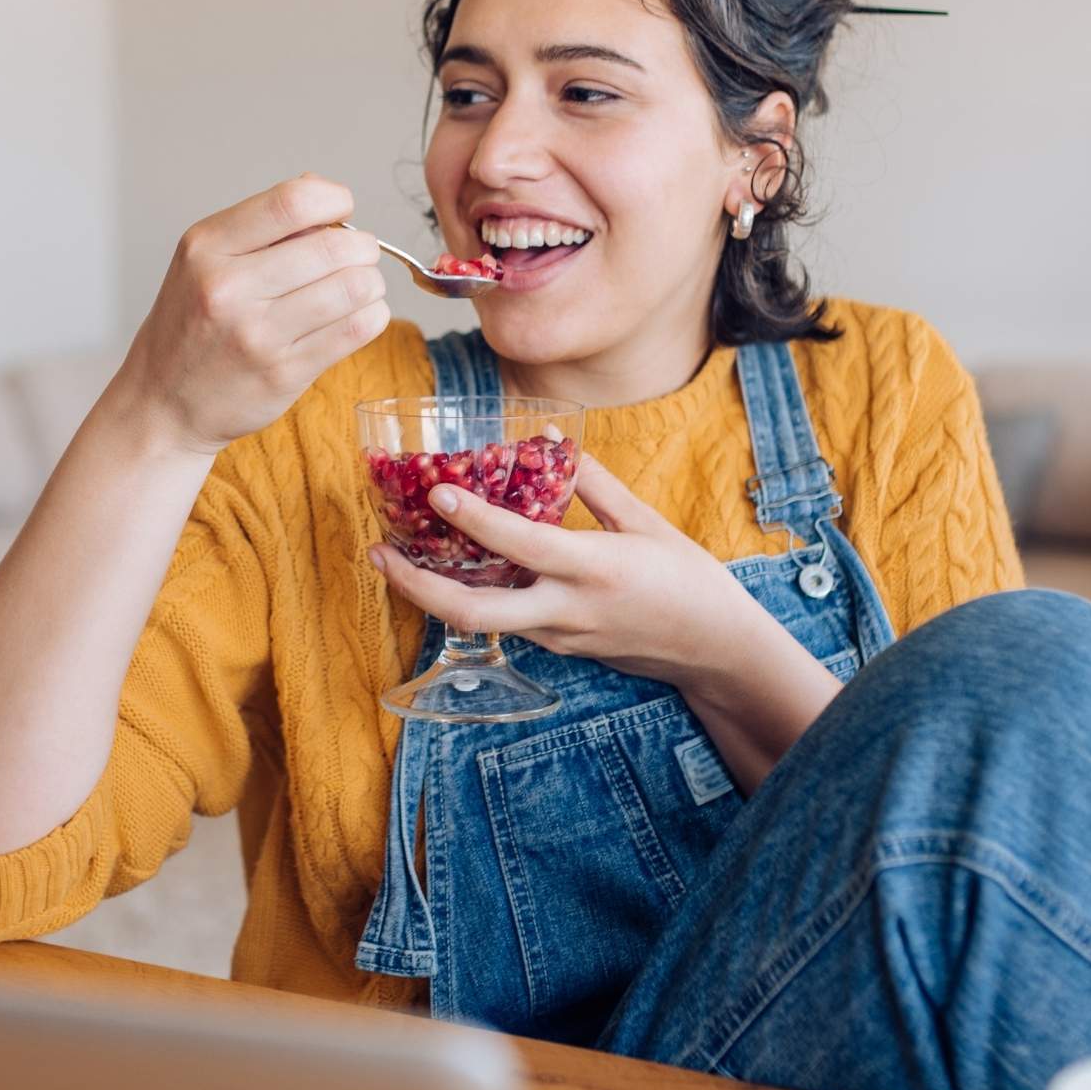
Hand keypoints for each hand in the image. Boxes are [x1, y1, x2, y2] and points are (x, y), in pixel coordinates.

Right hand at [112, 175, 388, 454]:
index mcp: (207, 246)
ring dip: (371, 282)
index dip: (334, 199)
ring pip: (354, 288)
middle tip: (359, 255)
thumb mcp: (204, 260)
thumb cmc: (190, 325)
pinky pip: (356, 330)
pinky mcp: (285, 372)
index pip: (292, 202)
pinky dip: (372, 315)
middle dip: (362, 246)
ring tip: (360, 286)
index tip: (341, 209)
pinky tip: (358, 314)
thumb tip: (326, 194)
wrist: (162, 401)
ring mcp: (258, 334)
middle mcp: (229, 287)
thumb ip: (263, 225)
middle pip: (333, 247)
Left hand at [370, 453, 843, 790]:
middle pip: (475, 612)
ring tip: (396, 556)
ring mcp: (558, 637)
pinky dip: (470, 595)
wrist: (713, 650)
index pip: (524, 545)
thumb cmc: (687, 579)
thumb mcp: (646, 522)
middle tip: (377, 552)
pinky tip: (450, 568)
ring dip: (431, 593)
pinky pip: (503, 622)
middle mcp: (568, 610)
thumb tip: (546, 439)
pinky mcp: (556, 649)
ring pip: (480, 623)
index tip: (439, 490)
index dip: (477, 520)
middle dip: (417, 587)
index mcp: (596, 570)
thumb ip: (592, 483)